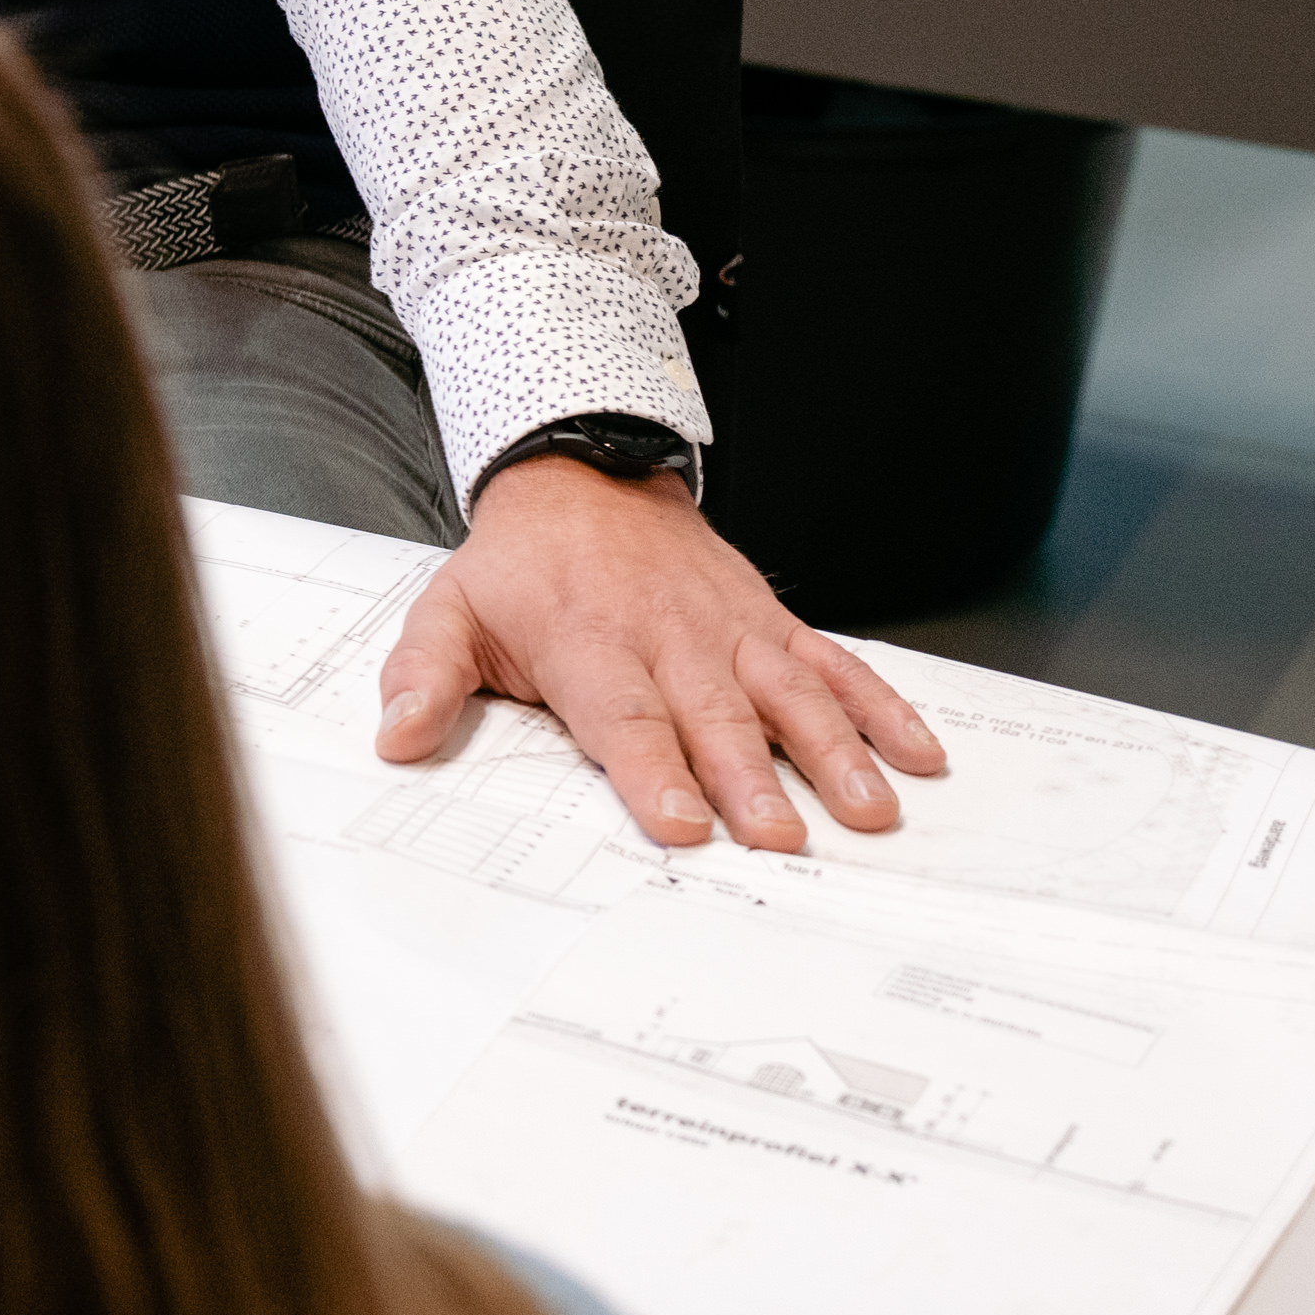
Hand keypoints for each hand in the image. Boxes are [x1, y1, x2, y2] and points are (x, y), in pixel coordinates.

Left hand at [376, 457, 944, 850]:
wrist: (582, 476)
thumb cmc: (520, 565)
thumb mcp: (450, 611)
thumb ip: (422, 678)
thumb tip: (395, 740)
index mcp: (589, 645)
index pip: (624, 720)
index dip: (654, 773)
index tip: (684, 823)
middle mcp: (670, 639)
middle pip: (715, 719)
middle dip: (751, 780)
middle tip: (783, 838)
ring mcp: (730, 631)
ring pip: (790, 694)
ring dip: (835, 752)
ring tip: (871, 809)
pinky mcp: (771, 623)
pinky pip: (835, 664)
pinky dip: (882, 706)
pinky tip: (920, 754)